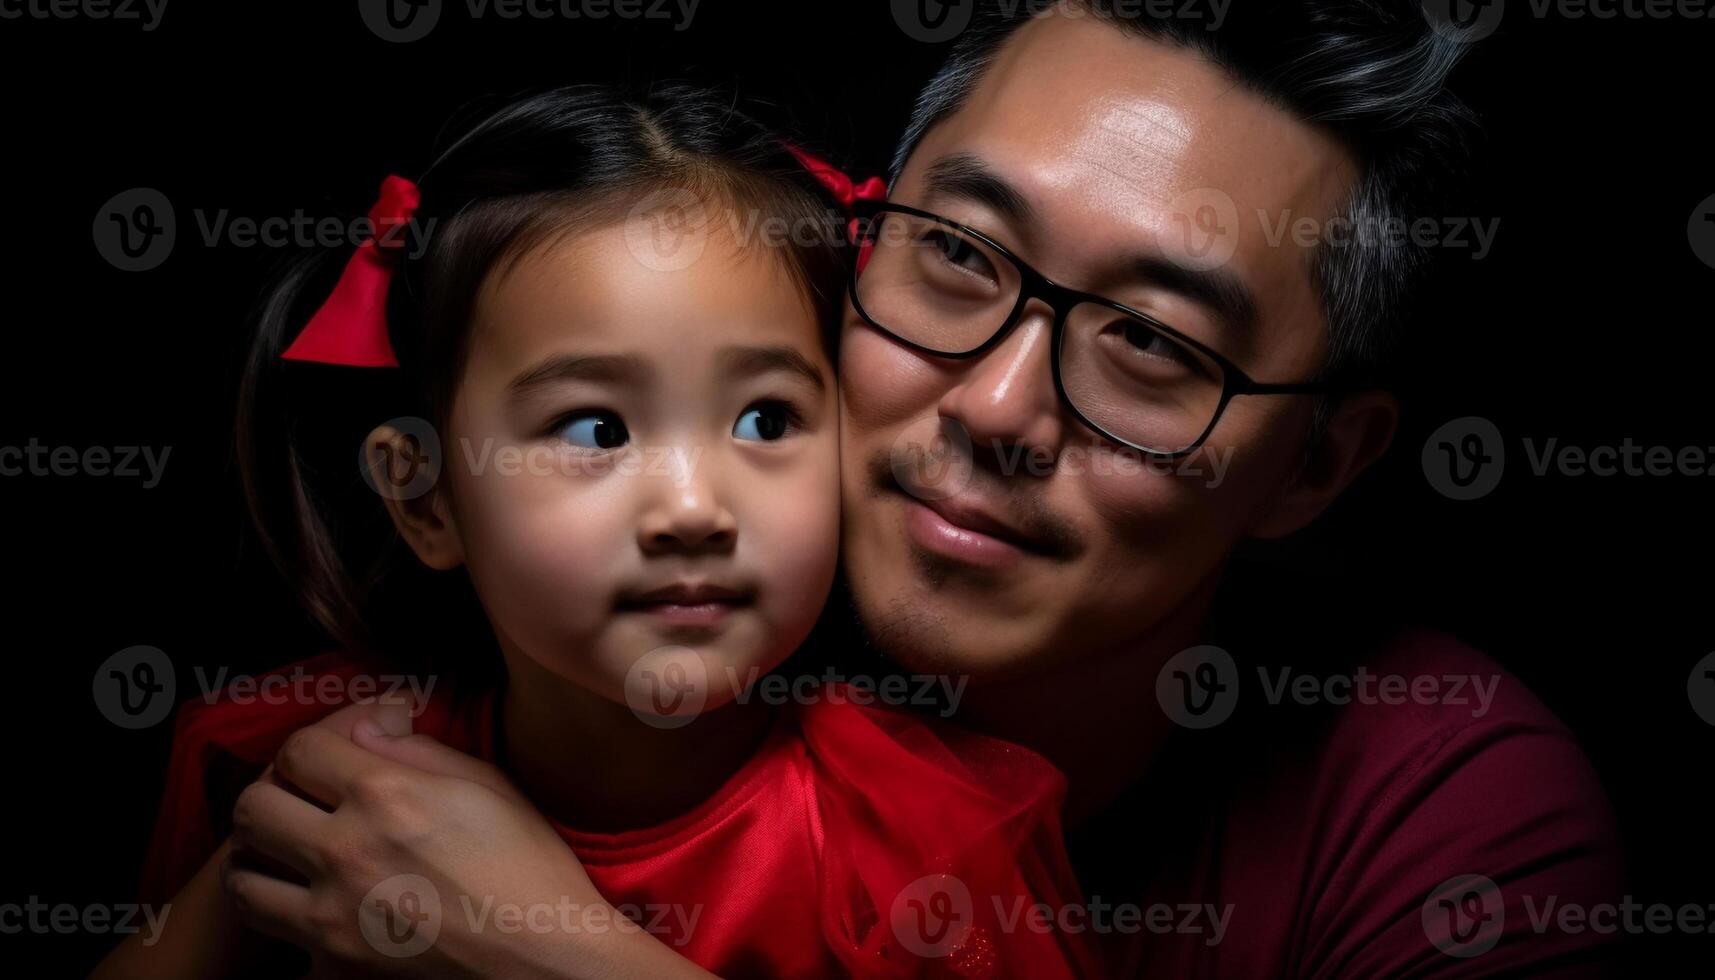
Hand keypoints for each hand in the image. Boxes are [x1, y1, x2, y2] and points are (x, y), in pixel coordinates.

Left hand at [221, 700, 611, 978]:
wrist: (548, 960)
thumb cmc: (530, 870)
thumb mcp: (487, 786)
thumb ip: (414, 750)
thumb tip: (365, 728)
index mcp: (386, 795)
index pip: (296, 749)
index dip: (309, 749)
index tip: (326, 761)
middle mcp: (346, 852)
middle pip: (252, 808)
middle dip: (271, 799)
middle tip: (298, 807)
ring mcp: (333, 918)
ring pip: (242, 881)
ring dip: (262, 864)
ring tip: (293, 862)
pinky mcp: (334, 969)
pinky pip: (280, 945)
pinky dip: (291, 931)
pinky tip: (321, 918)